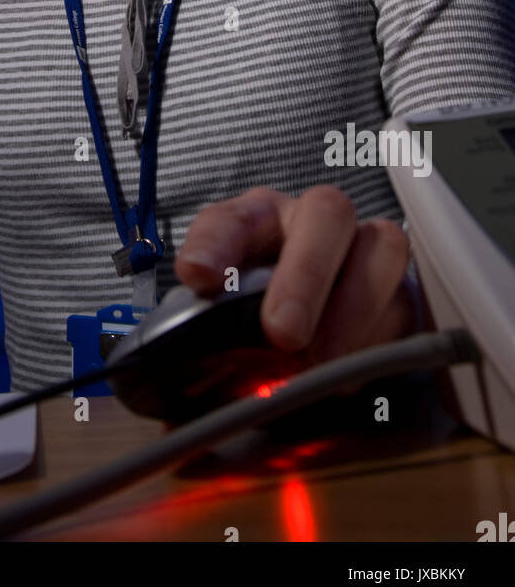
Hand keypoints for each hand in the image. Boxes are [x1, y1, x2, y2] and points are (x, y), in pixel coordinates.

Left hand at [175, 185, 417, 380]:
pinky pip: (409, 303)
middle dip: (306, 274)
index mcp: (257, 220)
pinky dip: (379, 341)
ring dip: (353, 310)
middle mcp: (315, 222)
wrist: (308, 331)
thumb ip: (198, 321)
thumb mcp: (217, 316)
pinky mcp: (402, 293)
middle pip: (327, 212)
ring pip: (385, 248)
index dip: (215, 243)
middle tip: (282, 333)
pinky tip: (348, 374)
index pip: (232, 217)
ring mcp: (366, 249)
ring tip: (320, 363)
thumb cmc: (257, 315)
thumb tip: (177, 341)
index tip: (197, 275)